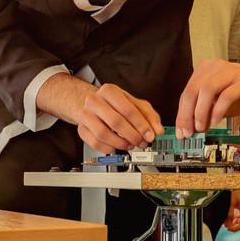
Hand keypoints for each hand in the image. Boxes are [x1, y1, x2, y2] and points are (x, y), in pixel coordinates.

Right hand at [40, 75, 160, 153]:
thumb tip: (158, 130)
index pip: (128, 109)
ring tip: (130, 144)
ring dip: (121, 144)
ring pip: (104, 134)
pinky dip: (109, 149)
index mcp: (109, 91)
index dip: (141, 125)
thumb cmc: (115, 104)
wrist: (94, 105)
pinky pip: (95, 143)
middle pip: (116, 122)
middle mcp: (95, 101)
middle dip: (133, 136)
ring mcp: (85, 115)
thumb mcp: (135, 104)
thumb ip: (149, 116)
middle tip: (142, 142)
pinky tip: (117, 146)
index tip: (150, 135)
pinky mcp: (81, 129)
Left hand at [174, 59, 239, 138]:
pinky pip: (226, 95)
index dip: (181, 114)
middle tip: (188, 132)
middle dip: (187, 114)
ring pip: (207, 90)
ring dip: (201, 112)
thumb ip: (205, 112)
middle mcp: (215, 68)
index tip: (181, 131)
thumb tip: (191, 128)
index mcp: (205, 70)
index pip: (187, 93)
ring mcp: (229, 73)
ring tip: (201, 127)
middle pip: (193, 91)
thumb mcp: (219, 102)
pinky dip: (218, 110)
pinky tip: (216, 121)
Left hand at [224, 190, 239, 230]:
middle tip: (225, 226)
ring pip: (236, 221)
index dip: (235, 229)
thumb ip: (230, 214)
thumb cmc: (235, 192)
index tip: (229, 229)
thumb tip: (228, 225)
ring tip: (224, 222)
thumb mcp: (231, 203)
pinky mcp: (238, 209)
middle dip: (232, 226)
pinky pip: (235, 217)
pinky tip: (226, 218)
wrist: (234, 185)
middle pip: (239, 224)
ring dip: (231, 223)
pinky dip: (230, 218)